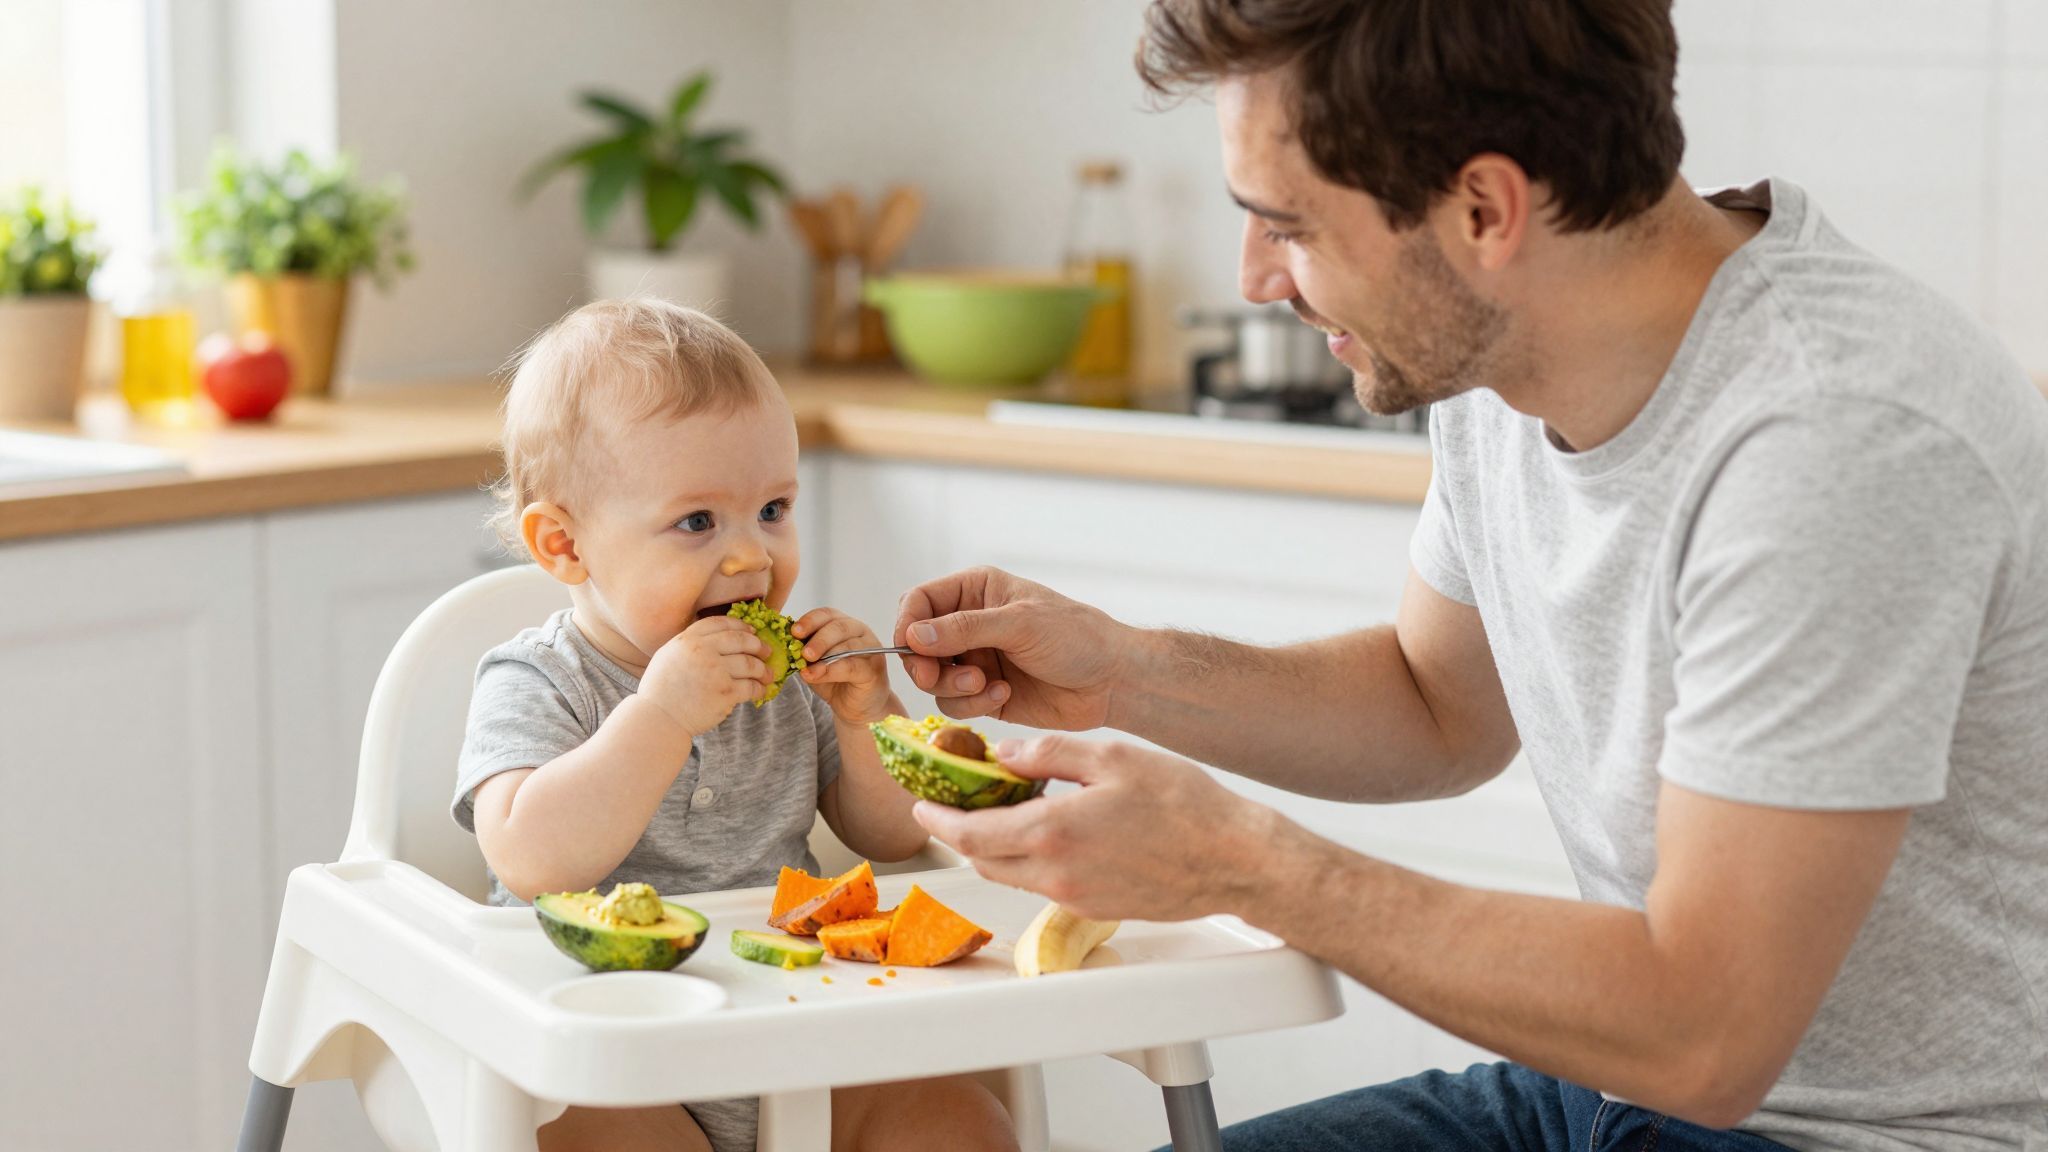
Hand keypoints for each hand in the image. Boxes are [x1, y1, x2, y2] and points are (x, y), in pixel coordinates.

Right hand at [639, 616, 773, 735]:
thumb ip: (691, 645)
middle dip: (758, 646)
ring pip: (750, 664)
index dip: (740, 626)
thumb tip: (719, 640)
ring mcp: (716, 672)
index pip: (721, 624)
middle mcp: (703, 651)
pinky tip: (760, 691)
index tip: (751, 631)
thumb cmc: (661, 690)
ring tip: (767, 675)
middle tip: (767, 651)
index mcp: (688, 640)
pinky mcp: (725, 693)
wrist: (659, 718)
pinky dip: (759, 689)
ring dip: (763, 670)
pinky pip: (751, 687)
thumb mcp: (669, 656)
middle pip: (741, 641)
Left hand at [794, 607, 894, 722]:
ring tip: (807, 668)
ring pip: (848, 646)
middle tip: (803, 653)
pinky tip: (817, 676)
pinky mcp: (874, 669)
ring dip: (825, 656)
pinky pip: (853, 666)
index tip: (794, 632)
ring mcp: (870, 649)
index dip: (810, 620)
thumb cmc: (834, 681)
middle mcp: (860, 632)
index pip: (827, 614)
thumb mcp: (814, 663)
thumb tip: (786, 645)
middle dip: (818, 639)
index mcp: (843, 624)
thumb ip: (803, 652)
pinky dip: (832, 671)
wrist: (855, 707)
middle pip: (838, 627)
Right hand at [892, 566, 1125, 728]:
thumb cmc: (1076, 637)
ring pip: (933, 678)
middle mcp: (969, 624)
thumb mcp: (1019, 624)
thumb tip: (914, 635)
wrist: (1112, 680)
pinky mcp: (985, 694)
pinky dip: (972, 703)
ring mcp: (976, 660)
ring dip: (952, 685)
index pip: (919, 602)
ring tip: (984, 684)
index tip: (910, 649)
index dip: (907, 624)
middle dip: (924, 664)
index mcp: (975, 591)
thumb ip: (965, 628)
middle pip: (917, 645)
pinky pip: (955, 703)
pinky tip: (1003, 694)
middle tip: (933, 676)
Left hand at [911, 733, 1273, 921]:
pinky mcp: (1096, 908)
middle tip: (955, 805)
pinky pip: (1047, 884)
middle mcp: (1056, 874)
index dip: (937, 822)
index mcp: (1052, 833)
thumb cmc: (1184, 805)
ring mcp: (1075, 898)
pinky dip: (1033, 859)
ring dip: (998, 847)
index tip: (920, 805)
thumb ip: (1051, 754)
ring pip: (1014, 875)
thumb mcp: (1113, 757)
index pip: (970, 836)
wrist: (1234, 859)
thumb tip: (1006, 755)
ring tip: (1005, 811)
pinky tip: (1054, 830)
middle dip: (962, 835)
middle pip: (984, 861)